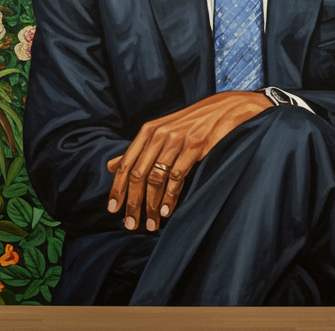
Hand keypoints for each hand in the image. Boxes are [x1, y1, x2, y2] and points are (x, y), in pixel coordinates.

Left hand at [106, 91, 270, 231]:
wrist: (225, 109)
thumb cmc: (191, 124)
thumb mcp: (161, 132)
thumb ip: (137, 151)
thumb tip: (109, 166)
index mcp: (147, 131)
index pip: (126, 164)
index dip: (117, 189)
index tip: (113, 210)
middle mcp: (159, 134)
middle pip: (138, 174)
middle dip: (133, 203)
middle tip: (131, 225)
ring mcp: (177, 140)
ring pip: (156, 178)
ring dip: (151, 205)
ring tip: (151, 224)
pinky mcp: (195, 146)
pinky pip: (176, 176)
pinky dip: (170, 197)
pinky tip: (167, 211)